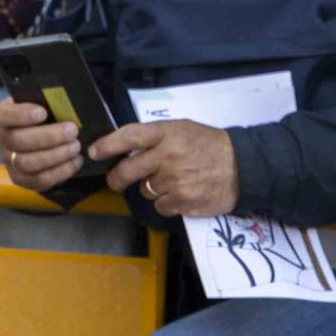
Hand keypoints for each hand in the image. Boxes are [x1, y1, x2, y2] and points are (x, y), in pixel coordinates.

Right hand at [0, 98, 82, 191]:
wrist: (47, 135)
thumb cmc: (47, 114)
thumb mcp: (46, 102)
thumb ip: (51, 100)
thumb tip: (66, 101)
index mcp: (5, 115)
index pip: (4, 115)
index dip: (21, 115)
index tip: (43, 112)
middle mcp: (3, 138)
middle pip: (17, 141)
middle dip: (48, 137)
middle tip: (72, 130)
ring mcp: (9, 161)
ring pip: (27, 163)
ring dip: (56, 155)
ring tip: (75, 147)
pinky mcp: (21, 178)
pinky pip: (38, 180)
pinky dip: (60, 172)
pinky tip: (75, 161)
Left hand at [91, 119, 238, 217]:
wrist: (242, 166)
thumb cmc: (209, 145)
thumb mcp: (182, 129)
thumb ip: (156, 137)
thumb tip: (127, 148)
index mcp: (166, 133)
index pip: (128, 136)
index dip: (107, 145)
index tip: (93, 152)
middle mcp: (167, 156)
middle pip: (127, 170)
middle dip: (116, 178)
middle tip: (116, 180)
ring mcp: (174, 180)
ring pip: (144, 190)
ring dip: (151, 188)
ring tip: (171, 181)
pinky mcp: (183, 201)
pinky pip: (160, 206)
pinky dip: (166, 202)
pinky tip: (180, 193)